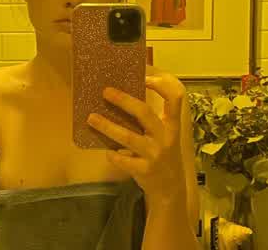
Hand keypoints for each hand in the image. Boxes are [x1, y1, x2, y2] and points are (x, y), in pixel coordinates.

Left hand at [86, 73, 186, 205]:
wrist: (170, 189)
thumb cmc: (163, 153)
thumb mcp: (165, 134)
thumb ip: (150, 118)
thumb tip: (123, 94)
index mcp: (172, 124)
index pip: (175, 98)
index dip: (162, 86)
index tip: (146, 77)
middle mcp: (165, 137)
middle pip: (144, 113)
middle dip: (124, 101)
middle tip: (106, 91)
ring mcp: (155, 154)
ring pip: (128, 137)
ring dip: (108, 126)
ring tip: (91, 118)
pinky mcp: (144, 170)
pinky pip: (123, 160)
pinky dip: (113, 155)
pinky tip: (106, 151)